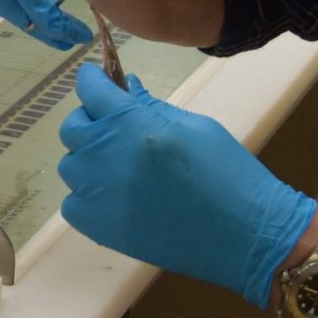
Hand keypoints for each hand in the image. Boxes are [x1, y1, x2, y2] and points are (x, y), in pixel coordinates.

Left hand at [56, 65, 316, 306]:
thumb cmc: (229, 174)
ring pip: (71, 165)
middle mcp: (107, 156)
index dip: (93, 81)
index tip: (99, 82)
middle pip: (73, 127)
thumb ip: (152, 106)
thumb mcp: (195, 127)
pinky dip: (89, 197)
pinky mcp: (98, 228)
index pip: (90, 89)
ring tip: (122, 168)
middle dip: (91, 121)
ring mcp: (98, 194)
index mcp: (133, 124)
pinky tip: (118, 198)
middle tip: (116, 128)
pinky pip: (74, 202)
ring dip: (90, 160)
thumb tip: (126, 87)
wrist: (246, 236)